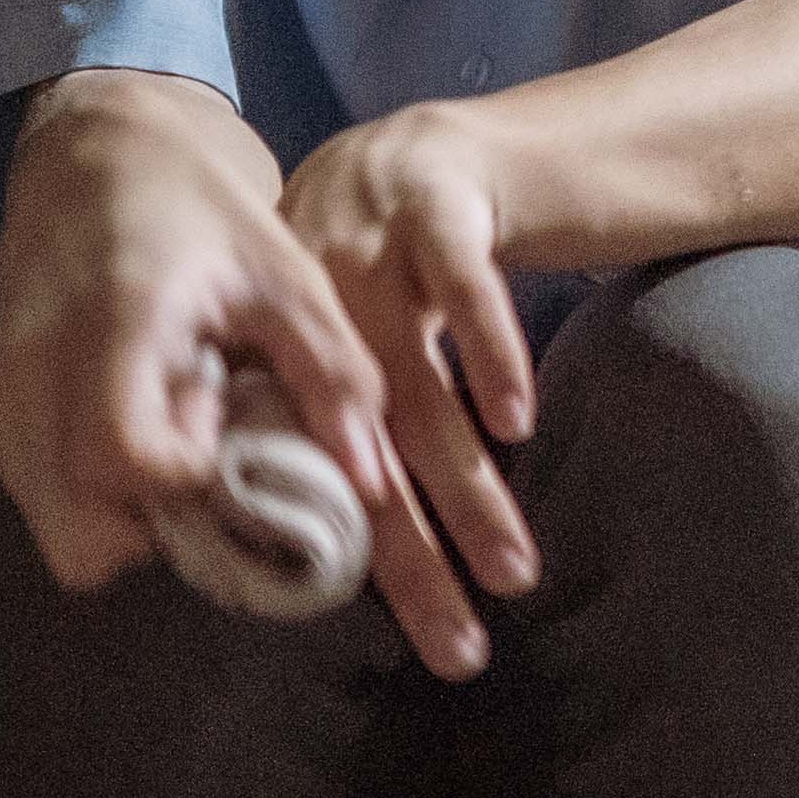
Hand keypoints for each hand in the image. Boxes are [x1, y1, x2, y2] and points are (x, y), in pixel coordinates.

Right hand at [0, 81, 419, 641]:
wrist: (94, 151)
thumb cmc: (199, 206)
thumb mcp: (285, 273)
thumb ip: (333, 378)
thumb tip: (375, 488)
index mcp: (109, 326)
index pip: (123, 461)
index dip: (189, 478)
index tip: (226, 428)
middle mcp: (33, 375)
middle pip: (85, 539)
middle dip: (163, 528)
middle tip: (209, 455)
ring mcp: (0, 401)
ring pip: (64, 535)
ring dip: (131, 517)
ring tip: (177, 433)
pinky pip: (46, 504)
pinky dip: (98, 497)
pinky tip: (140, 425)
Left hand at [277, 101, 542, 673]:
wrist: (439, 147)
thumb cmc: (388, 284)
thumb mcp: (344, 352)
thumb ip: (328, 432)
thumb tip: (329, 554)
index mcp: (284, 347)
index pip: (305, 468)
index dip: (347, 553)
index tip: (391, 639)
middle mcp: (315, 303)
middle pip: (363, 449)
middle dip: (413, 556)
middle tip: (459, 650)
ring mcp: (375, 249)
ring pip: (419, 387)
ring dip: (466, 486)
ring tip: (511, 572)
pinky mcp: (440, 203)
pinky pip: (464, 288)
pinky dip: (490, 355)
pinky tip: (514, 424)